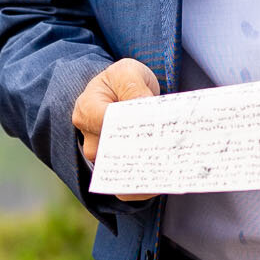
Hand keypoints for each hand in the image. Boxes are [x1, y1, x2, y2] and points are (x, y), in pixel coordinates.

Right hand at [73, 58, 161, 201]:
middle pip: (115, 154)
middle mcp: (92, 139)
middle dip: (143, 152)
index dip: (131, 126)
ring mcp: (103, 158)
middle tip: (171, 151)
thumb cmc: (121, 82)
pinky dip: (146, 187)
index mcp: (87, 110)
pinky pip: (128, 187)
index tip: (157, 127)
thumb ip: (134, 88)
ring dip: (147, 172)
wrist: (118, 93)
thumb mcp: (128, 73)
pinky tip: (167, 179)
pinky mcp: (116, 170)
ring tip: (172, 168)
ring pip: (122, 174)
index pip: (107, 123)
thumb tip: (146, 110)